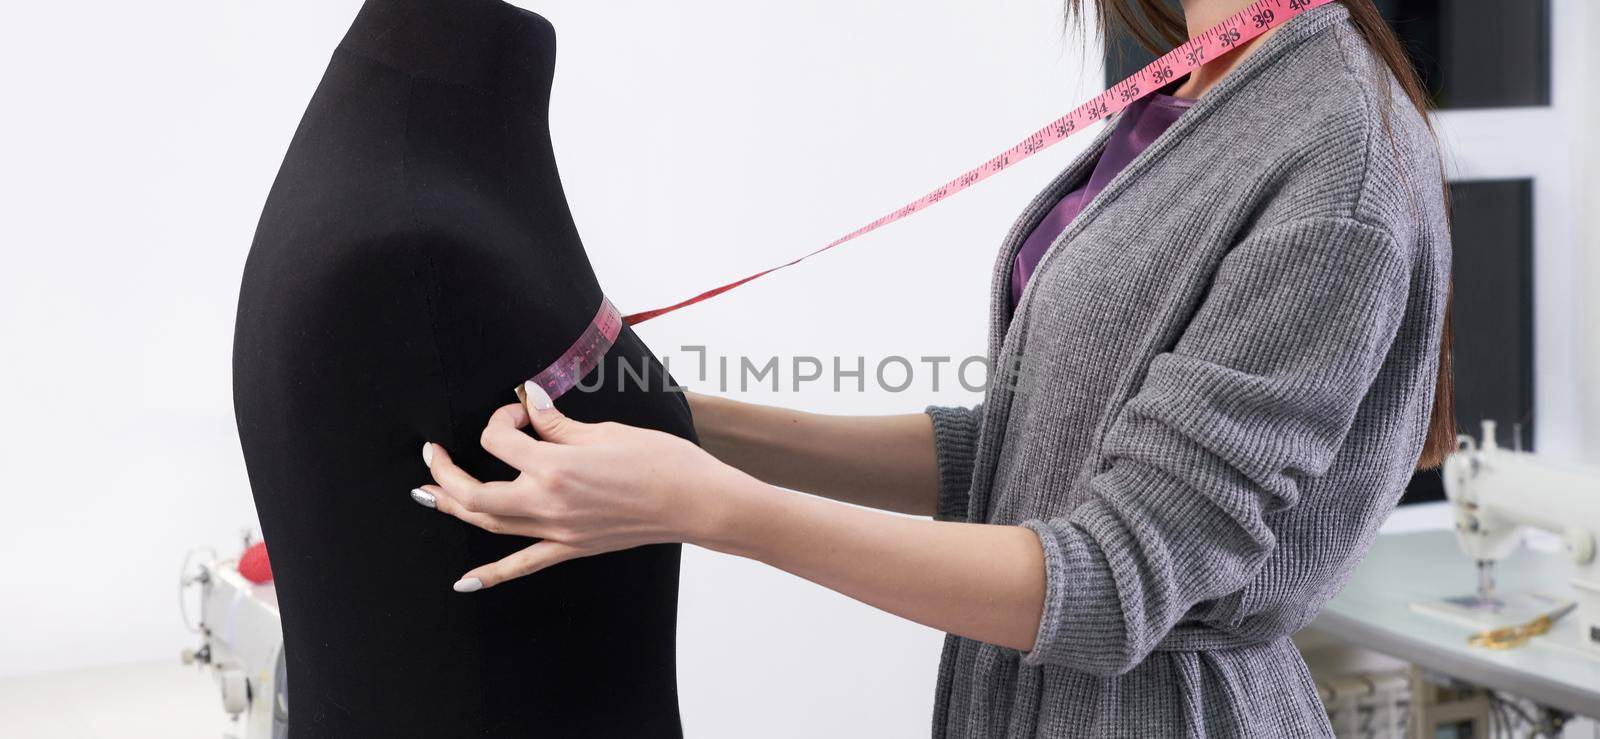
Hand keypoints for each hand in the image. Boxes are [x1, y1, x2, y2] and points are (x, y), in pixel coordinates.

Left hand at [412, 381, 742, 591]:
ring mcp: (557, 531)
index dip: (503, 419)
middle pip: (475, 492)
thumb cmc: (660, 461)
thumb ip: (559, 424)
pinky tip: (464, 582)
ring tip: (429, 494)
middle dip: (446, 472)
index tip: (520, 410)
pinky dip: (490, 574)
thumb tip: (531, 403)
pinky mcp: (571, 548)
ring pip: (489, 525)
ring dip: (454, 508)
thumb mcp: (605, 431)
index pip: (502, 441)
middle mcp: (548, 502)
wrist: (694, 501)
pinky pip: (523, 564)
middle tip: (431, 453)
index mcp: (555, 466)